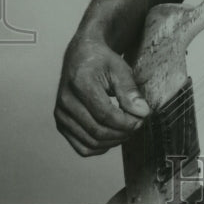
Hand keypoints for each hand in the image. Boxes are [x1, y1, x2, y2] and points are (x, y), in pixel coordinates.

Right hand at [54, 32, 149, 155]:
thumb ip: (130, 91)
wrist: (81, 56)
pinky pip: (82, 147)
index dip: (126, 122)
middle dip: (122, 132)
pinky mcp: (61, 123)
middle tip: (137, 124)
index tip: (141, 118)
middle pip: (97, 130)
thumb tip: (142, 112)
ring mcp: (61, 114)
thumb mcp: (120, 68)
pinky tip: (113, 136)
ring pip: (90, 142)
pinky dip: (100, 147)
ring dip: (113, 141)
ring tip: (127, 129)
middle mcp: (65, 100)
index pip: (105, 114)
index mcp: (79, 82)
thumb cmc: (101, 60)